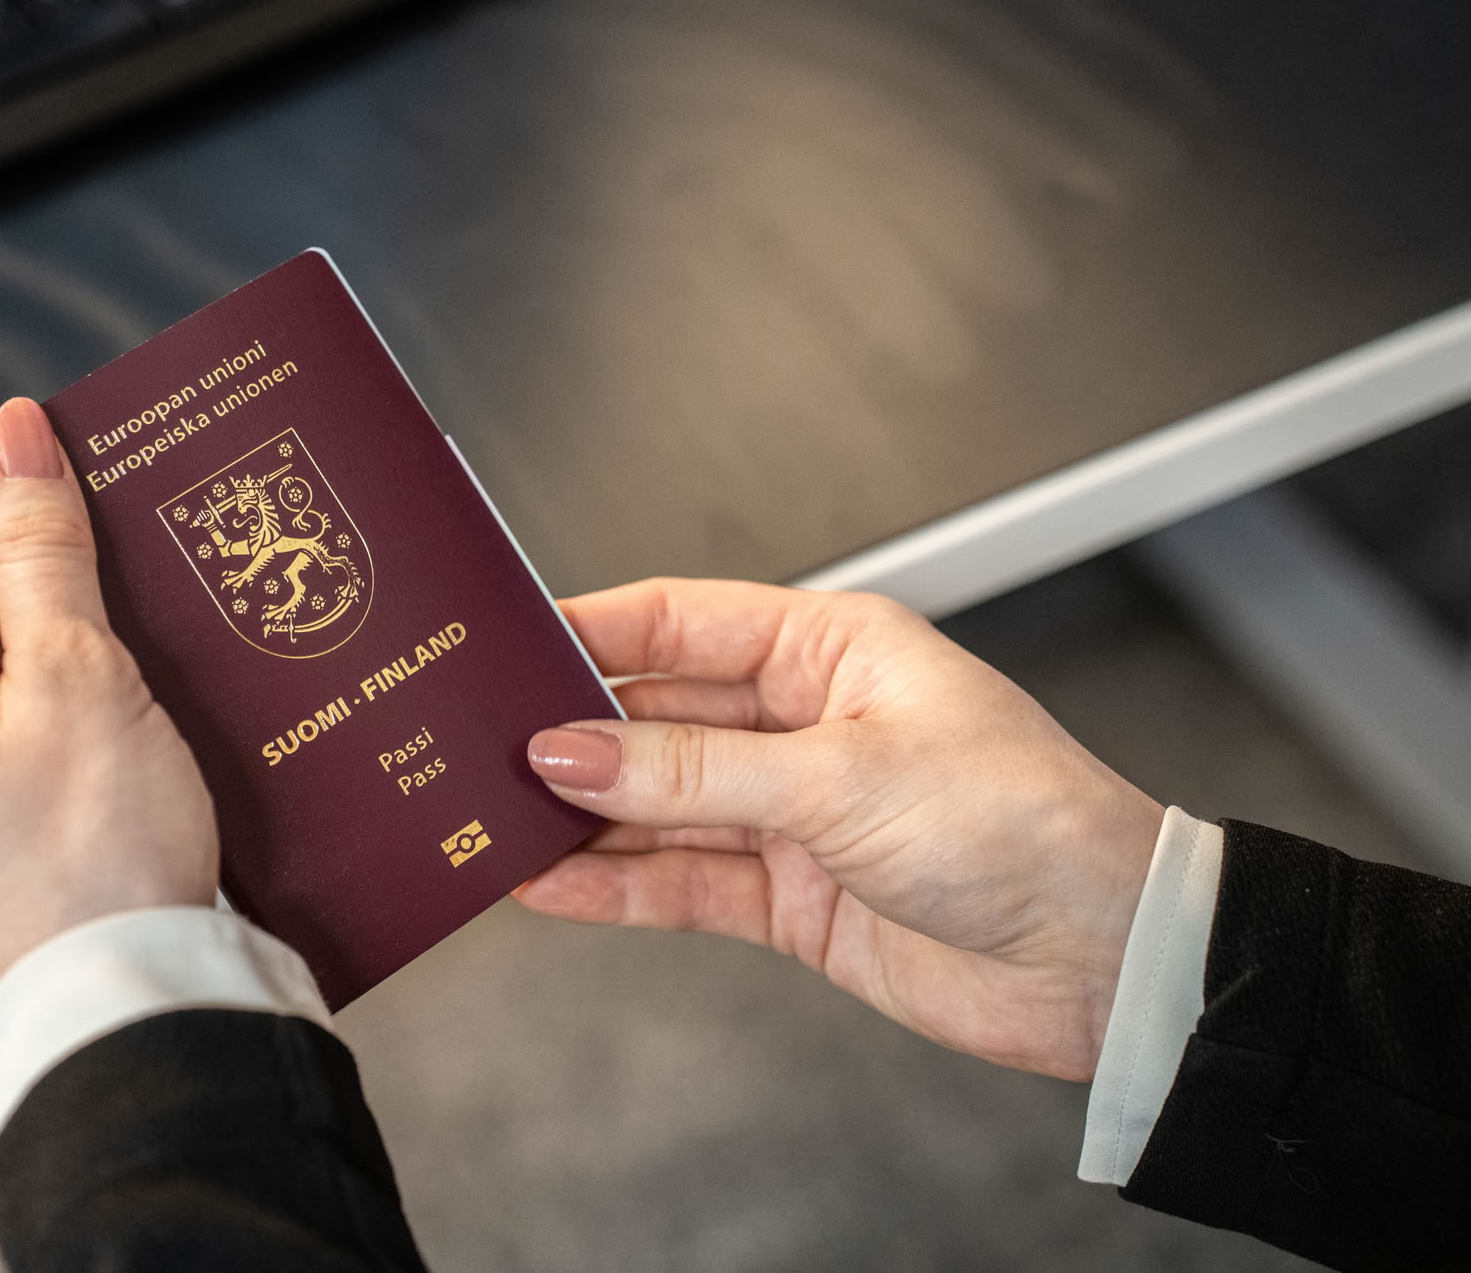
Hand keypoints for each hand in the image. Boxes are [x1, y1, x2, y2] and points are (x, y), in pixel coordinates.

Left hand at [0, 399, 217, 1035]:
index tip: (57, 477)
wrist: (125, 1027)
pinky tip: (100, 742)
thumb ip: (37, 547)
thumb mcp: (76, 676)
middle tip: (114, 590)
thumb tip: (13, 442)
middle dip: (21, 601)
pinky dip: (24, 742)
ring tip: (122, 675)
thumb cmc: (93, 874)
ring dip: (31, 674)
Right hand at [517, 579, 1162, 1081]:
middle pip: (655, 715)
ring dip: (582, 818)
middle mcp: (803, 722)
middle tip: (479, 748)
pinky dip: (614, 888)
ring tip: (493, 822)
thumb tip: (572, 753)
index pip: (679, 621)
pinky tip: (550, 887)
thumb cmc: (1025, 826)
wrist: (1106, 963)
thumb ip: (691, 772)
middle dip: (571, 734)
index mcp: (830, 648)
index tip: (503, 646)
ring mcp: (792, 811)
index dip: (588, 631)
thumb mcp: (841, 779)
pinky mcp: (790, 895)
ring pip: (658, 805)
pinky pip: (681, 882)